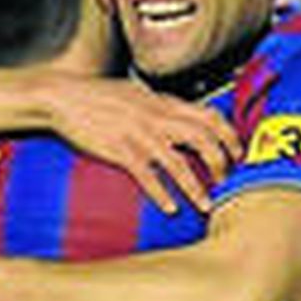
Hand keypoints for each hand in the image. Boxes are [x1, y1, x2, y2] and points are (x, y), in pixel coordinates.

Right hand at [40, 74, 238, 212]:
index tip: (237, 152)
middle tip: (227, 181)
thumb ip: (159, 105)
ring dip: (196, 187)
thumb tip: (179, 115)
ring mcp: (138, 133)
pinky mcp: (119, 149)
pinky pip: (147, 175)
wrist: (62, 96)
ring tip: (206, 205)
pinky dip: (161, 193)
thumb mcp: (135, 93)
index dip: (229, 135)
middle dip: (220, 162)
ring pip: (178, 163)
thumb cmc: (97, 96)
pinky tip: (170, 207)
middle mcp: (156, 117)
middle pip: (203, 139)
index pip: (209, 115)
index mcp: (162, 102)